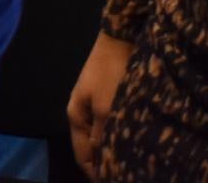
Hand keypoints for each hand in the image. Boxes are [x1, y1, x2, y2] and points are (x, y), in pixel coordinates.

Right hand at [67, 32, 133, 179]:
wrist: (120, 38)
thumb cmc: (111, 73)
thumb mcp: (107, 108)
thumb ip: (103, 135)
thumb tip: (103, 160)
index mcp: (76, 117)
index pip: (83, 156)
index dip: (97, 173)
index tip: (115, 179)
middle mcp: (81, 113)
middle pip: (90, 147)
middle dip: (105, 161)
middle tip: (126, 172)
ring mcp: (93, 104)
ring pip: (101, 135)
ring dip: (112, 147)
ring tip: (131, 160)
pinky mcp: (106, 96)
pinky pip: (109, 123)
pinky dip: (117, 133)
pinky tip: (130, 139)